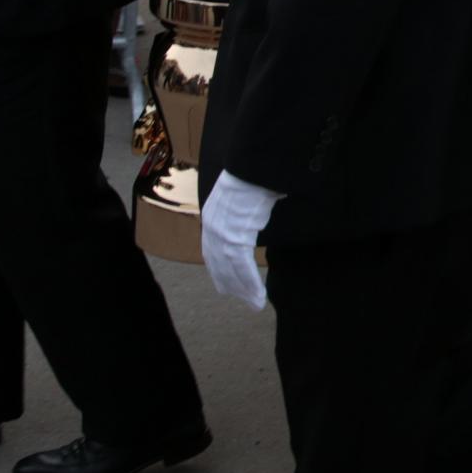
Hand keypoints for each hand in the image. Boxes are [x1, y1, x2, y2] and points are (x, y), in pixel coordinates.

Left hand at [200, 172, 276, 307]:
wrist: (252, 168)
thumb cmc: (252, 176)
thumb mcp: (241, 195)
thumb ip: (243, 208)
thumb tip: (254, 209)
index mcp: (212, 218)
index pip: (212, 252)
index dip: (220, 271)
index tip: (227, 284)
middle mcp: (212, 229)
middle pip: (219, 266)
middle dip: (231, 286)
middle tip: (244, 300)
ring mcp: (223, 235)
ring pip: (232, 271)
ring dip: (244, 290)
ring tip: (256, 304)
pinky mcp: (236, 238)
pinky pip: (242, 267)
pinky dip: (251, 283)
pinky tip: (259, 295)